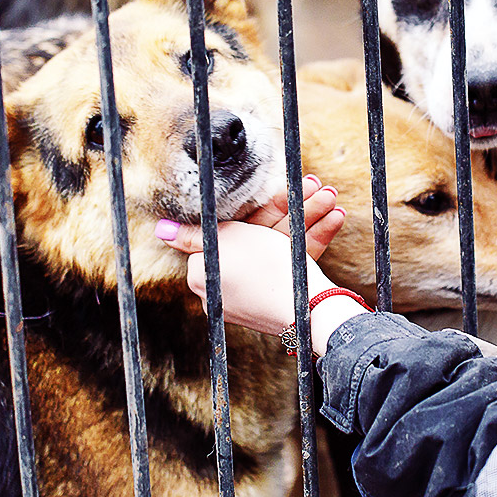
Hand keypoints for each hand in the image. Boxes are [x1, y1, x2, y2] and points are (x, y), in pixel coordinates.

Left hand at [157, 175, 350, 338]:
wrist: (308, 311)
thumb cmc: (262, 268)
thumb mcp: (226, 240)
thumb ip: (193, 234)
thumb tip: (161, 230)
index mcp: (206, 274)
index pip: (229, 230)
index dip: (260, 205)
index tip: (284, 189)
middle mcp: (229, 285)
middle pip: (259, 234)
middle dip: (292, 208)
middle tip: (315, 185)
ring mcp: (258, 292)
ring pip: (282, 244)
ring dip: (309, 217)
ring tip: (332, 198)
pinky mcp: (282, 297)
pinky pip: (294, 262)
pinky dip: (313, 240)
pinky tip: (335, 219)